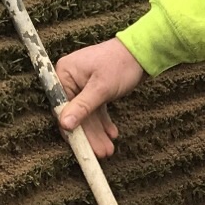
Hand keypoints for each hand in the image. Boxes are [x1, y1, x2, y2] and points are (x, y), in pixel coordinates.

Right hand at [54, 38, 144, 158]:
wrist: (142, 51)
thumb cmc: (120, 64)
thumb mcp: (101, 88)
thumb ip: (83, 107)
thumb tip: (64, 124)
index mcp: (64, 72)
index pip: (62, 106)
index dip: (71, 129)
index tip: (80, 147)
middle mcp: (70, 78)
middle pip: (75, 113)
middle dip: (89, 134)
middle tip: (101, 153)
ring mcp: (82, 85)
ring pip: (87, 114)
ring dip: (98, 132)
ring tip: (109, 150)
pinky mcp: (94, 90)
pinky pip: (96, 110)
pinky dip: (103, 122)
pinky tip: (112, 134)